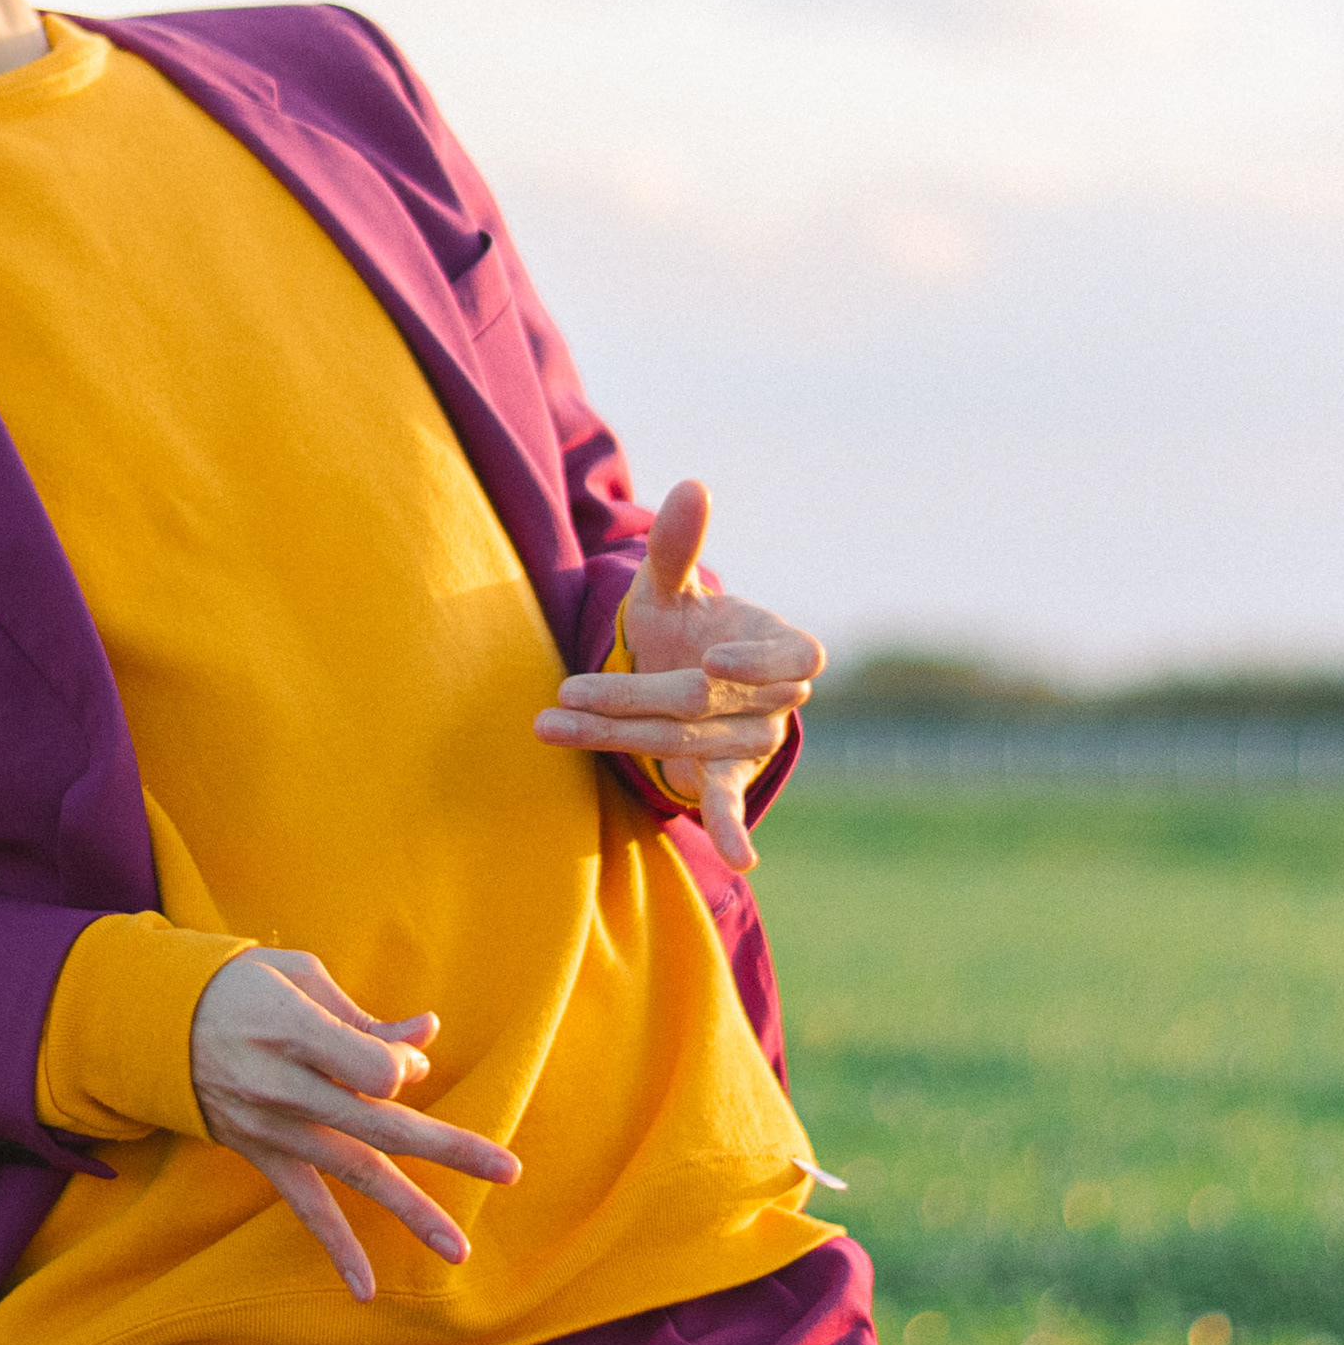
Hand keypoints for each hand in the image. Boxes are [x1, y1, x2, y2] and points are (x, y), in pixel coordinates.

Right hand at [187, 949, 520, 1299]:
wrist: (156, 1024)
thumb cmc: (241, 987)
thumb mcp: (298, 977)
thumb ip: (364, 1019)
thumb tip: (428, 1037)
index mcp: (294, 1031)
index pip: (370, 1067)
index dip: (402, 1064)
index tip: (409, 1052)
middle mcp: (286, 1088)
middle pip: (380, 1123)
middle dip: (449, 1147)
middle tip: (509, 1171)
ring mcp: (275, 1129)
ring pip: (355, 1173)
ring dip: (411, 1211)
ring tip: (460, 1249)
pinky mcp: (263, 1155)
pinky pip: (304, 1208)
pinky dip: (335, 1249)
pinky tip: (364, 1290)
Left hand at [531, 478, 821, 873]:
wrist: (690, 674)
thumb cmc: (686, 625)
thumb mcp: (674, 586)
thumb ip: (679, 546)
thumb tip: (692, 484)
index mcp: (779, 643)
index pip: (792, 654)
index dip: (757, 660)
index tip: (713, 658)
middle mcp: (775, 696)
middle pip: (703, 699)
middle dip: (632, 695)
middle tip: (567, 691)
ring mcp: (752, 739)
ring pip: (684, 740)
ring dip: (616, 738)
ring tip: (551, 725)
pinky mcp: (726, 773)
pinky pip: (730, 801)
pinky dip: (732, 828)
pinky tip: (740, 860)